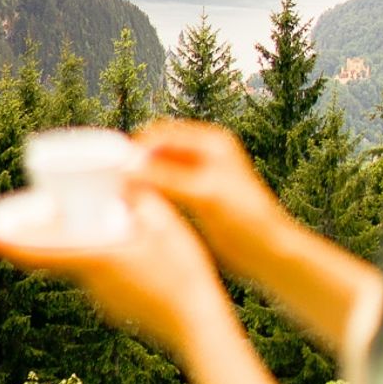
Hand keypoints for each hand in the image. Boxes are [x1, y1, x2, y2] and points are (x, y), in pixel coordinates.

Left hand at [0, 186, 234, 363]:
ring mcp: (101, 297)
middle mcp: (92, 280)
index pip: (46, 250)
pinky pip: (94, 277)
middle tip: (9, 226)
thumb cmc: (184, 272)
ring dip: (73, 246)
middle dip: (36, 238)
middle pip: (56, 254)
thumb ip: (142, 199)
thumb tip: (125, 181)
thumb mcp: (166, 222)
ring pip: (76, 265)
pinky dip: (95, 260)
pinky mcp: (111, 306)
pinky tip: (119, 252)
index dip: (14, 243)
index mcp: (100, 257)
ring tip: (72, 227)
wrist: (197, 323)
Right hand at [131, 119, 285, 278]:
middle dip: (137, 162)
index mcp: (212, 141)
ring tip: (122, 195)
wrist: (268, 250)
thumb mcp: (204, 194)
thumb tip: (130, 166)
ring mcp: (200, 173)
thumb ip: (167, 177)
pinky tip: (138, 207)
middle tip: (114, 182)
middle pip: (157, 148)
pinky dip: (150, 192)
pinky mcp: (196, 195)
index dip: (138, 148)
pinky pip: (164, 186)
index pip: (162, 132)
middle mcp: (205, 152)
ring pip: (159, 168)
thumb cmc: (245, 219)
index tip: (115, 168)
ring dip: (142, 178)